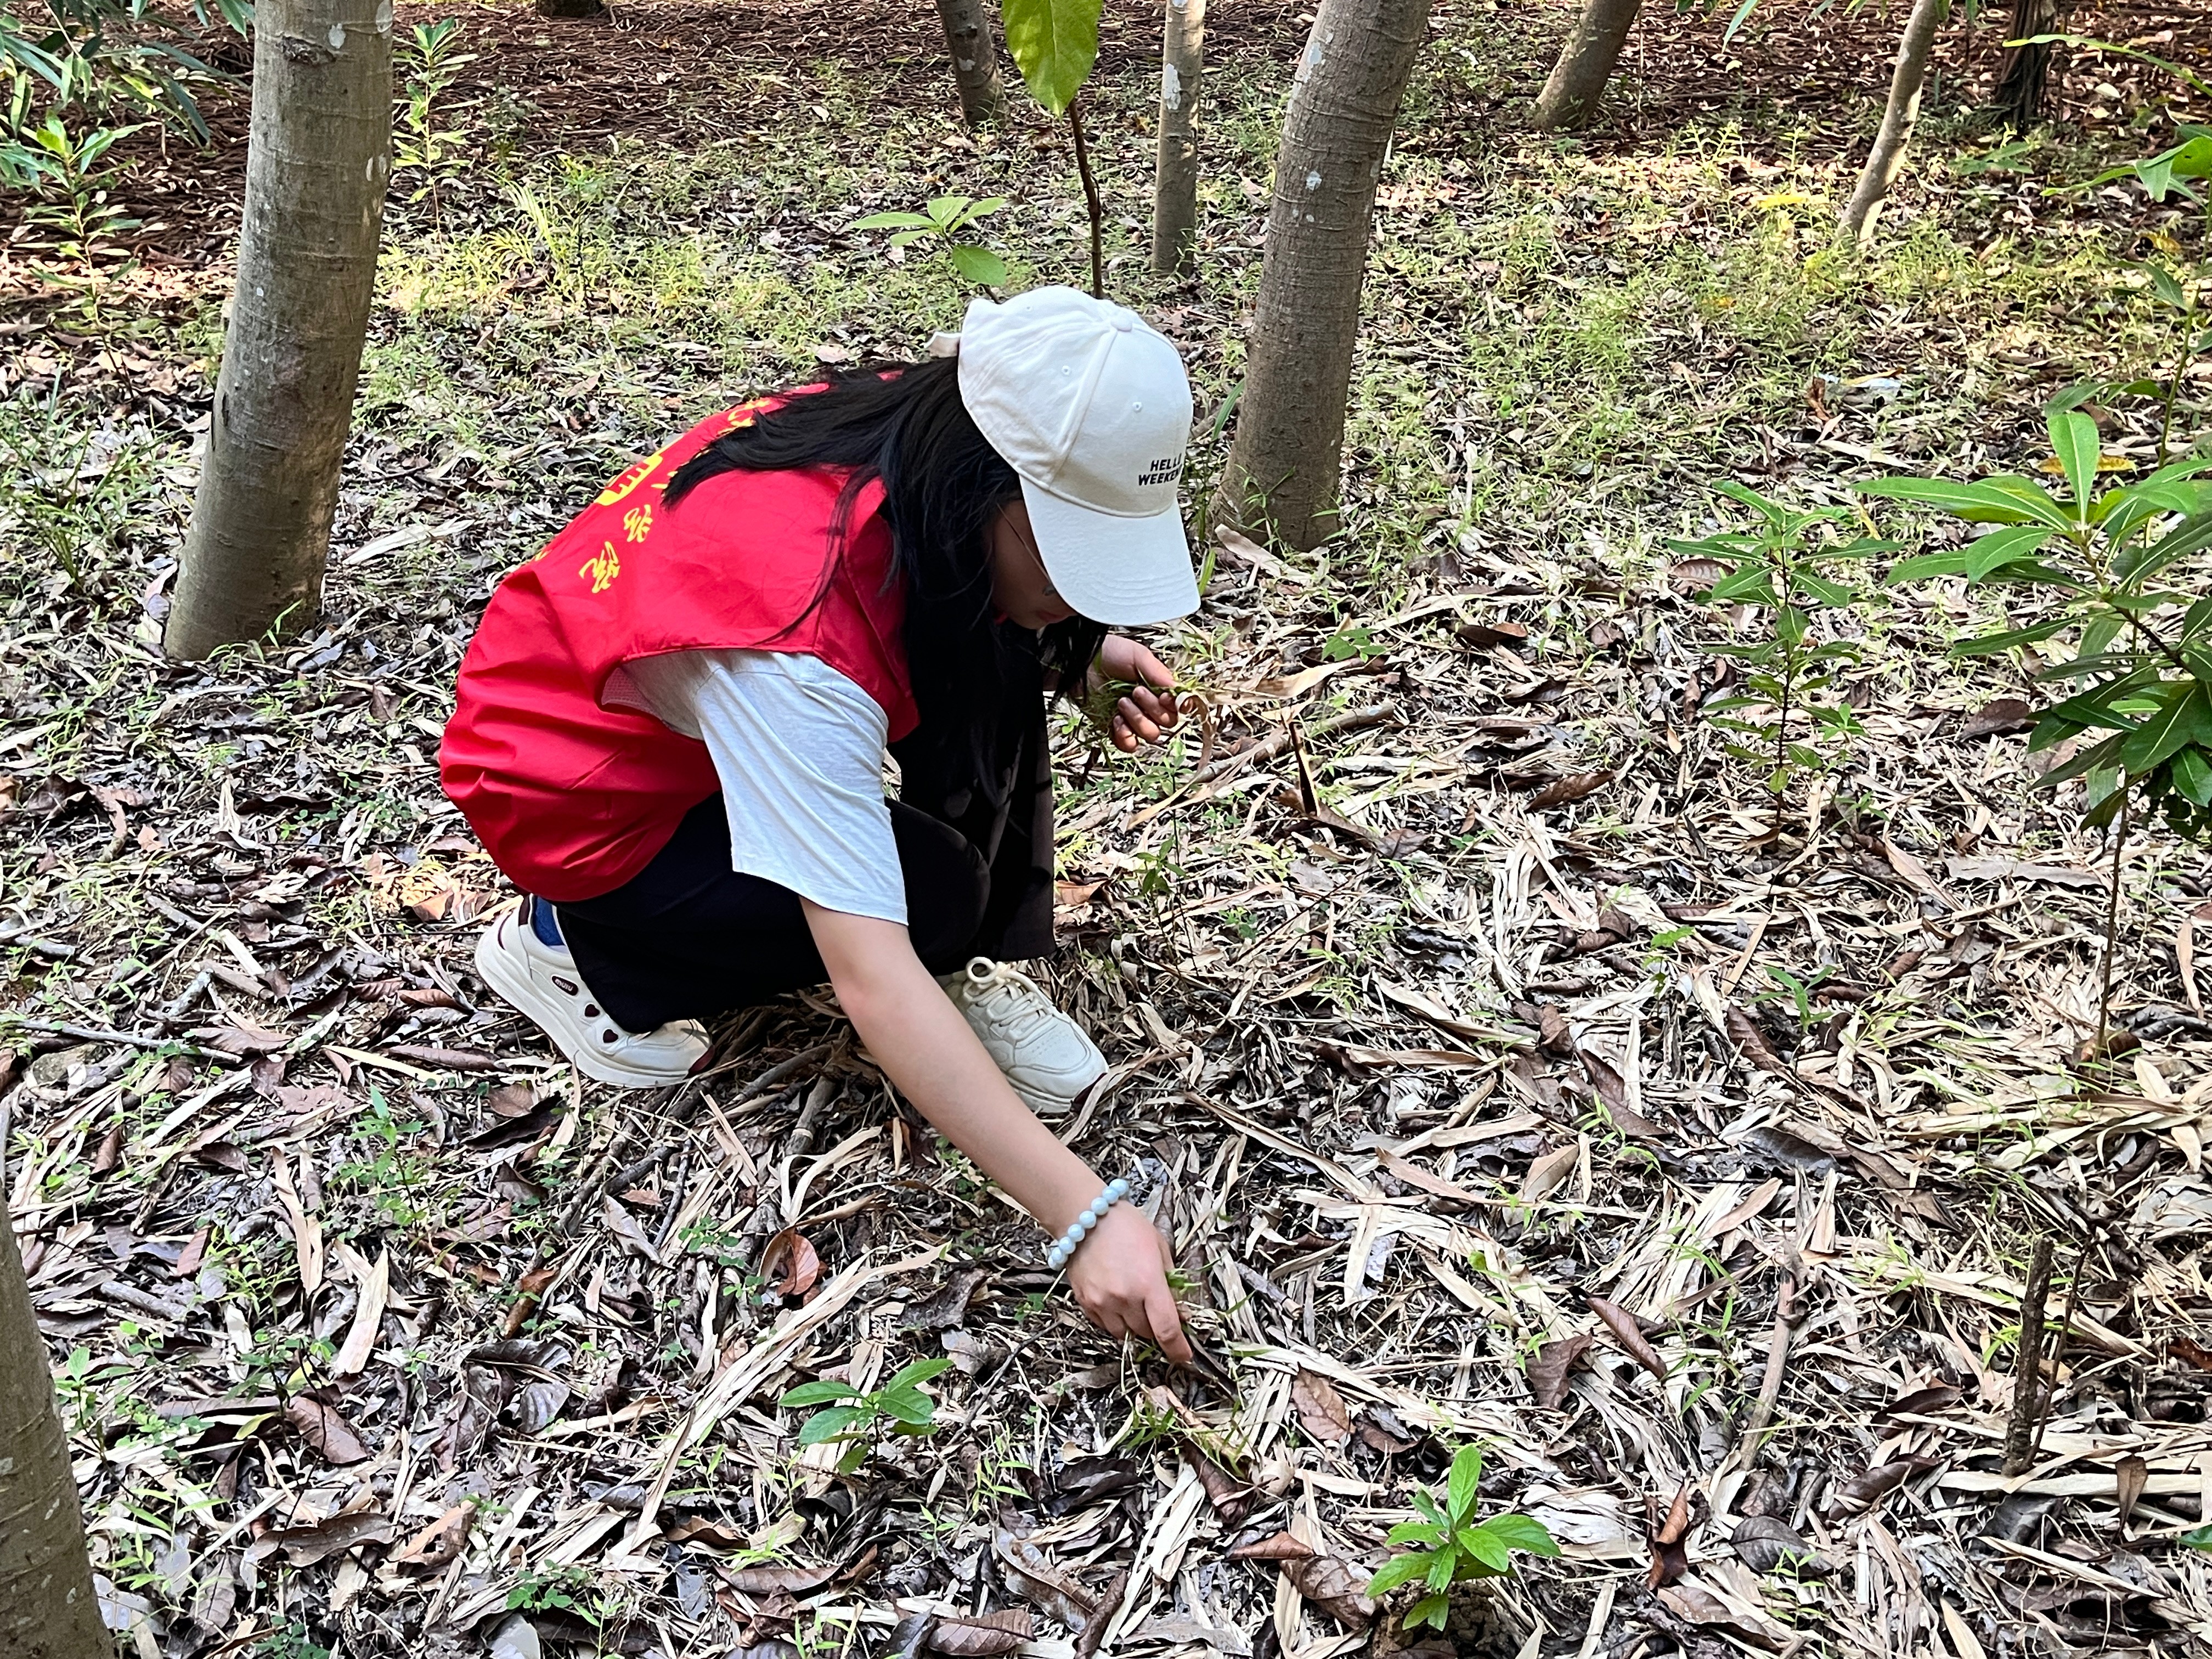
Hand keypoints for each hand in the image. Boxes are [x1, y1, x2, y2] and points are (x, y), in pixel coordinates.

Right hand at [1065, 1203, 1193, 1365]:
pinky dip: (1115, 1321)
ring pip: (1124, 1334)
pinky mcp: (1085, 1303)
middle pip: (1146, 1333)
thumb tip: (1180, 1309)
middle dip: (1156, 1328)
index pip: (1167, 1329)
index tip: (1184, 1356)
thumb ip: (1170, 1280)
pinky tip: (1117, 1302)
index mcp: (1148, 1283)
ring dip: (1135, 1326)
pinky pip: (1105, 1326)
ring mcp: (1102, 1303)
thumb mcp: (1159, 1246)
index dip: (1178, 1349)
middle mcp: (1125, 1298)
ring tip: (1135, 1305)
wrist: (1085, 1216)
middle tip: (1158, 1312)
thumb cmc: (1126, 1226)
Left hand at [1090, 635, 1179, 753]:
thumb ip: (1159, 673)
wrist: (1079, 663)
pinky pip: (1130, 745)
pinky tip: (1115, 720)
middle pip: (1168, 723)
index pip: (1179, 706)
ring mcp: (1133, 719)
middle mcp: (1150, 705)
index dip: (1175, 706)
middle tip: (1135, 692)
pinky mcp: (1116, 730)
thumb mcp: (1137, 656)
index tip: (1164, 697)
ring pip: (1151, 735)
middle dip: (1152, 709)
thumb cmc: (1109, 654)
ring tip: (1121, 703)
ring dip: (1138, 720)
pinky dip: (1125, 736)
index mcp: (1159, 688)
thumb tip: (1177, 690)